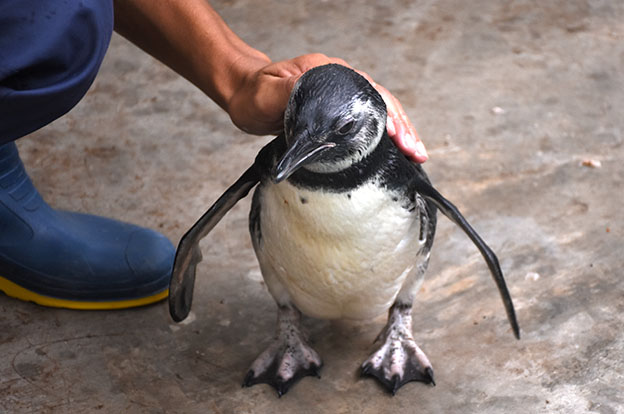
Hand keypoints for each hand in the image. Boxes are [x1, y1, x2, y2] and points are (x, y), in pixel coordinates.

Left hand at [227, 53, 427, 162]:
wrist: (245, 95)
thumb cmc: (253, 94)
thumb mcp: (267, 94)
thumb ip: (289, 92)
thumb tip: (313, 93)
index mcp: (330, 73)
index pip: (369, 91)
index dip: (386, 113)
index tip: (397, 134)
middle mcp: (341, 82)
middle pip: (381, 101)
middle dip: (402, 126)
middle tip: (416, 151)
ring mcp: (341, 97)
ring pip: (378, 112)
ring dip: (399, 132)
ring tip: (415, 153)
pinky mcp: (337, 113)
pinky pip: (366, 121)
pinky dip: (382, 136)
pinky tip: (394, 150)